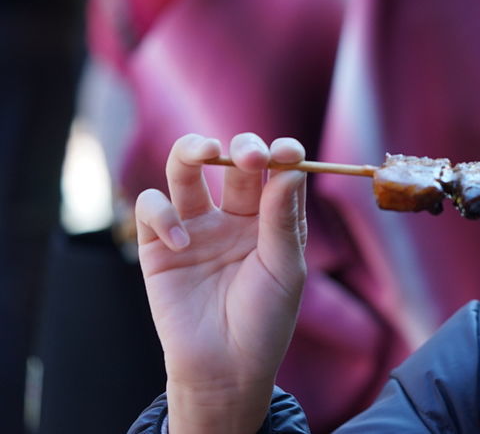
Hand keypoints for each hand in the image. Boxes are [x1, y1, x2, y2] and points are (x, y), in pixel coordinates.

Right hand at [135, 133, 307, 433]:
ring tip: (205, 152)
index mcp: (270, 216)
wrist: (226, 368)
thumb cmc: (264, 320)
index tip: (288, 152)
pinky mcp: (157, 245)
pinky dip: (163, 214)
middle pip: (233, 161)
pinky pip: (152, 207)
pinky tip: (182, 243)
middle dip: (242, 148)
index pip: (277, 170)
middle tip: (249, 157)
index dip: (282, 153)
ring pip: (185, 168)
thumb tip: (290, 168)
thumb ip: (282, 219)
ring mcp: (195, 226)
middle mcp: (233, 215)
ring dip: (192, 149)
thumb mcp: (285, 269)